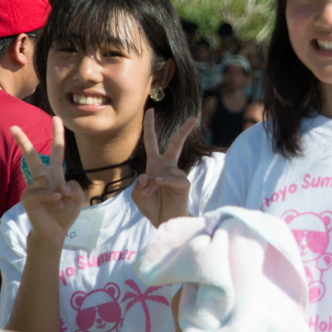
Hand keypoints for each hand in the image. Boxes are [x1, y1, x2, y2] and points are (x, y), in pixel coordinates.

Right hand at [11, 118, 83, 242]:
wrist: (56, 231)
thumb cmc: (66, 212)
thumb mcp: (78, 197)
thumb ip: (75, 187)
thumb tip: (60, 186)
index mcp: (55, 173)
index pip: (57, 150)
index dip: (58, 134)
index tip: (56, 118)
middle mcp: (42, 177)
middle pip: (31, 156)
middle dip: (22, 141)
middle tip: (13, 126)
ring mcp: (33, 187)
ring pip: (43, 178)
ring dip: (56, 190)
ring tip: (60, 201)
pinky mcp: (28, 198)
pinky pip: (40, 191)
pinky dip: (51, 196)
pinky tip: (57, 201)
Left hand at [133, 112, 197, 227]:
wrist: (163, 221)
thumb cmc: (152, 206)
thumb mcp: (138, 196)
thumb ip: (139, 186)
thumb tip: (147, 176)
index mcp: (155, 164)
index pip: (152, 142)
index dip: (150, 127)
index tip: (150, 111)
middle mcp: (167, 166)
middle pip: (176, 144)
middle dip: (184, 131)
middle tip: (194, 118)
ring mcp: (177, 174)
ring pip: (165, 170)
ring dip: (154, 182)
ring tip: (150, 193)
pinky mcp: (183, 184)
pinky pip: (173, 178)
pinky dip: (164, 181)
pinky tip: (159, 184)